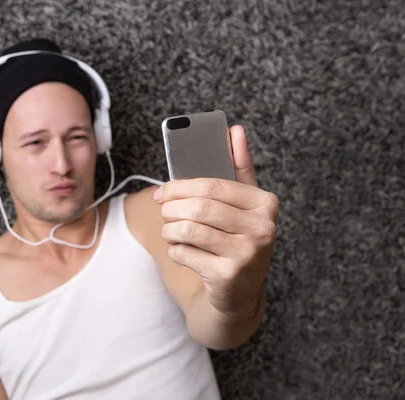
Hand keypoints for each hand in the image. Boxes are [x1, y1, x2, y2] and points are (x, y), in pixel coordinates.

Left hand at [153, 125, 278, 319]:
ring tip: (170, 231)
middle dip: (171, 208)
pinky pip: (185, 253)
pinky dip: (175, 250)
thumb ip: (239, 167)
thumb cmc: (237, 238)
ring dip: (170, 230)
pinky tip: (181, 251)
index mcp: (265, 203)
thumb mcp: (243, 205)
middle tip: (163, 212)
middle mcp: (262, 228)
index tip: (162, 192)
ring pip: (188, 230)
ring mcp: (247, 253)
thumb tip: (235, 130)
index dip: (180, 186)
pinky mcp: (229, 275)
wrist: (241, 292)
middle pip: (199, 207)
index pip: (213, 185)